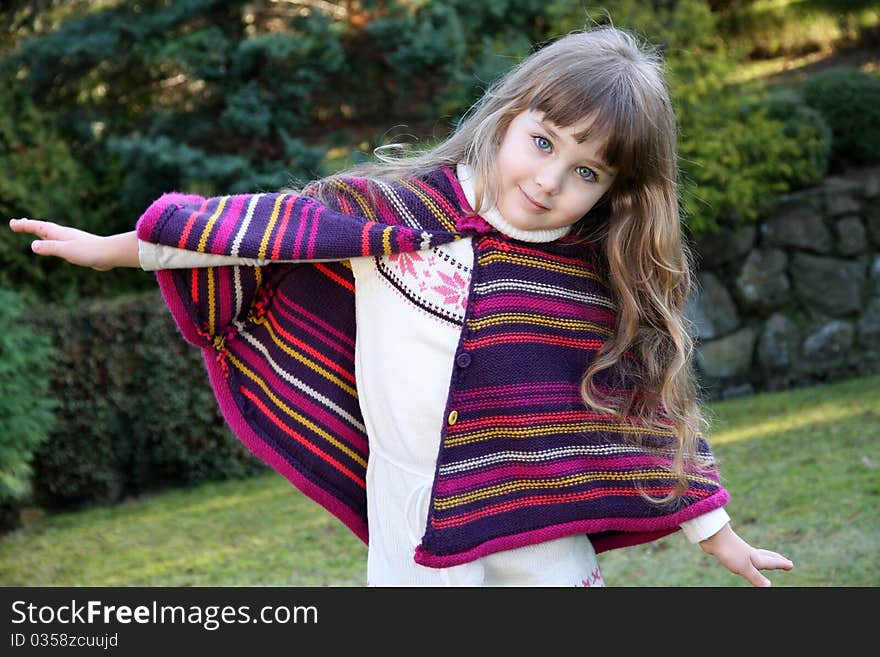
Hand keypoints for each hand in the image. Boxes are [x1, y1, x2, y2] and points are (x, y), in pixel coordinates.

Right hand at [8, 218, 138, 269]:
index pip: (38, 227)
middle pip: (43, 228)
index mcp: (59, 234)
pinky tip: (55, 245)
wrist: (111, 254)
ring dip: (40, 231)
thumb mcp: (66, 251)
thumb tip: (33, 245)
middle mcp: (64, 234)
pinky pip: (60, 242)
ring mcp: (72, 240)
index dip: (24, 226)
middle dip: (29, 226)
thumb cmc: (90, 251)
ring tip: (34, 231)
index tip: (12, 223)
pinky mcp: (78, 247)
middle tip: (17, 223)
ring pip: (52, 234)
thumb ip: (50, 248)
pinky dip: (52, 240)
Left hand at [699, 523, 792, 586]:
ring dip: (764, 557)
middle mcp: (750, 553)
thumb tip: (769, 587)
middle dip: (777, 559)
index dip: (782, 564)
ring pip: (756, 554)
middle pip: (767, 556)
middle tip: (784, 560)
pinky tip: (742, 557)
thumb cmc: (729, 550)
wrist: (712, 535)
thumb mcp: (744, 567)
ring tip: (766, 558)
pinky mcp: (730, 550)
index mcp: (756, 557)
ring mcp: (740, 551)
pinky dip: (749, 557)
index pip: (772, 562)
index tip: (791, 565)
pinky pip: (743, 555)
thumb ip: (756, 577)